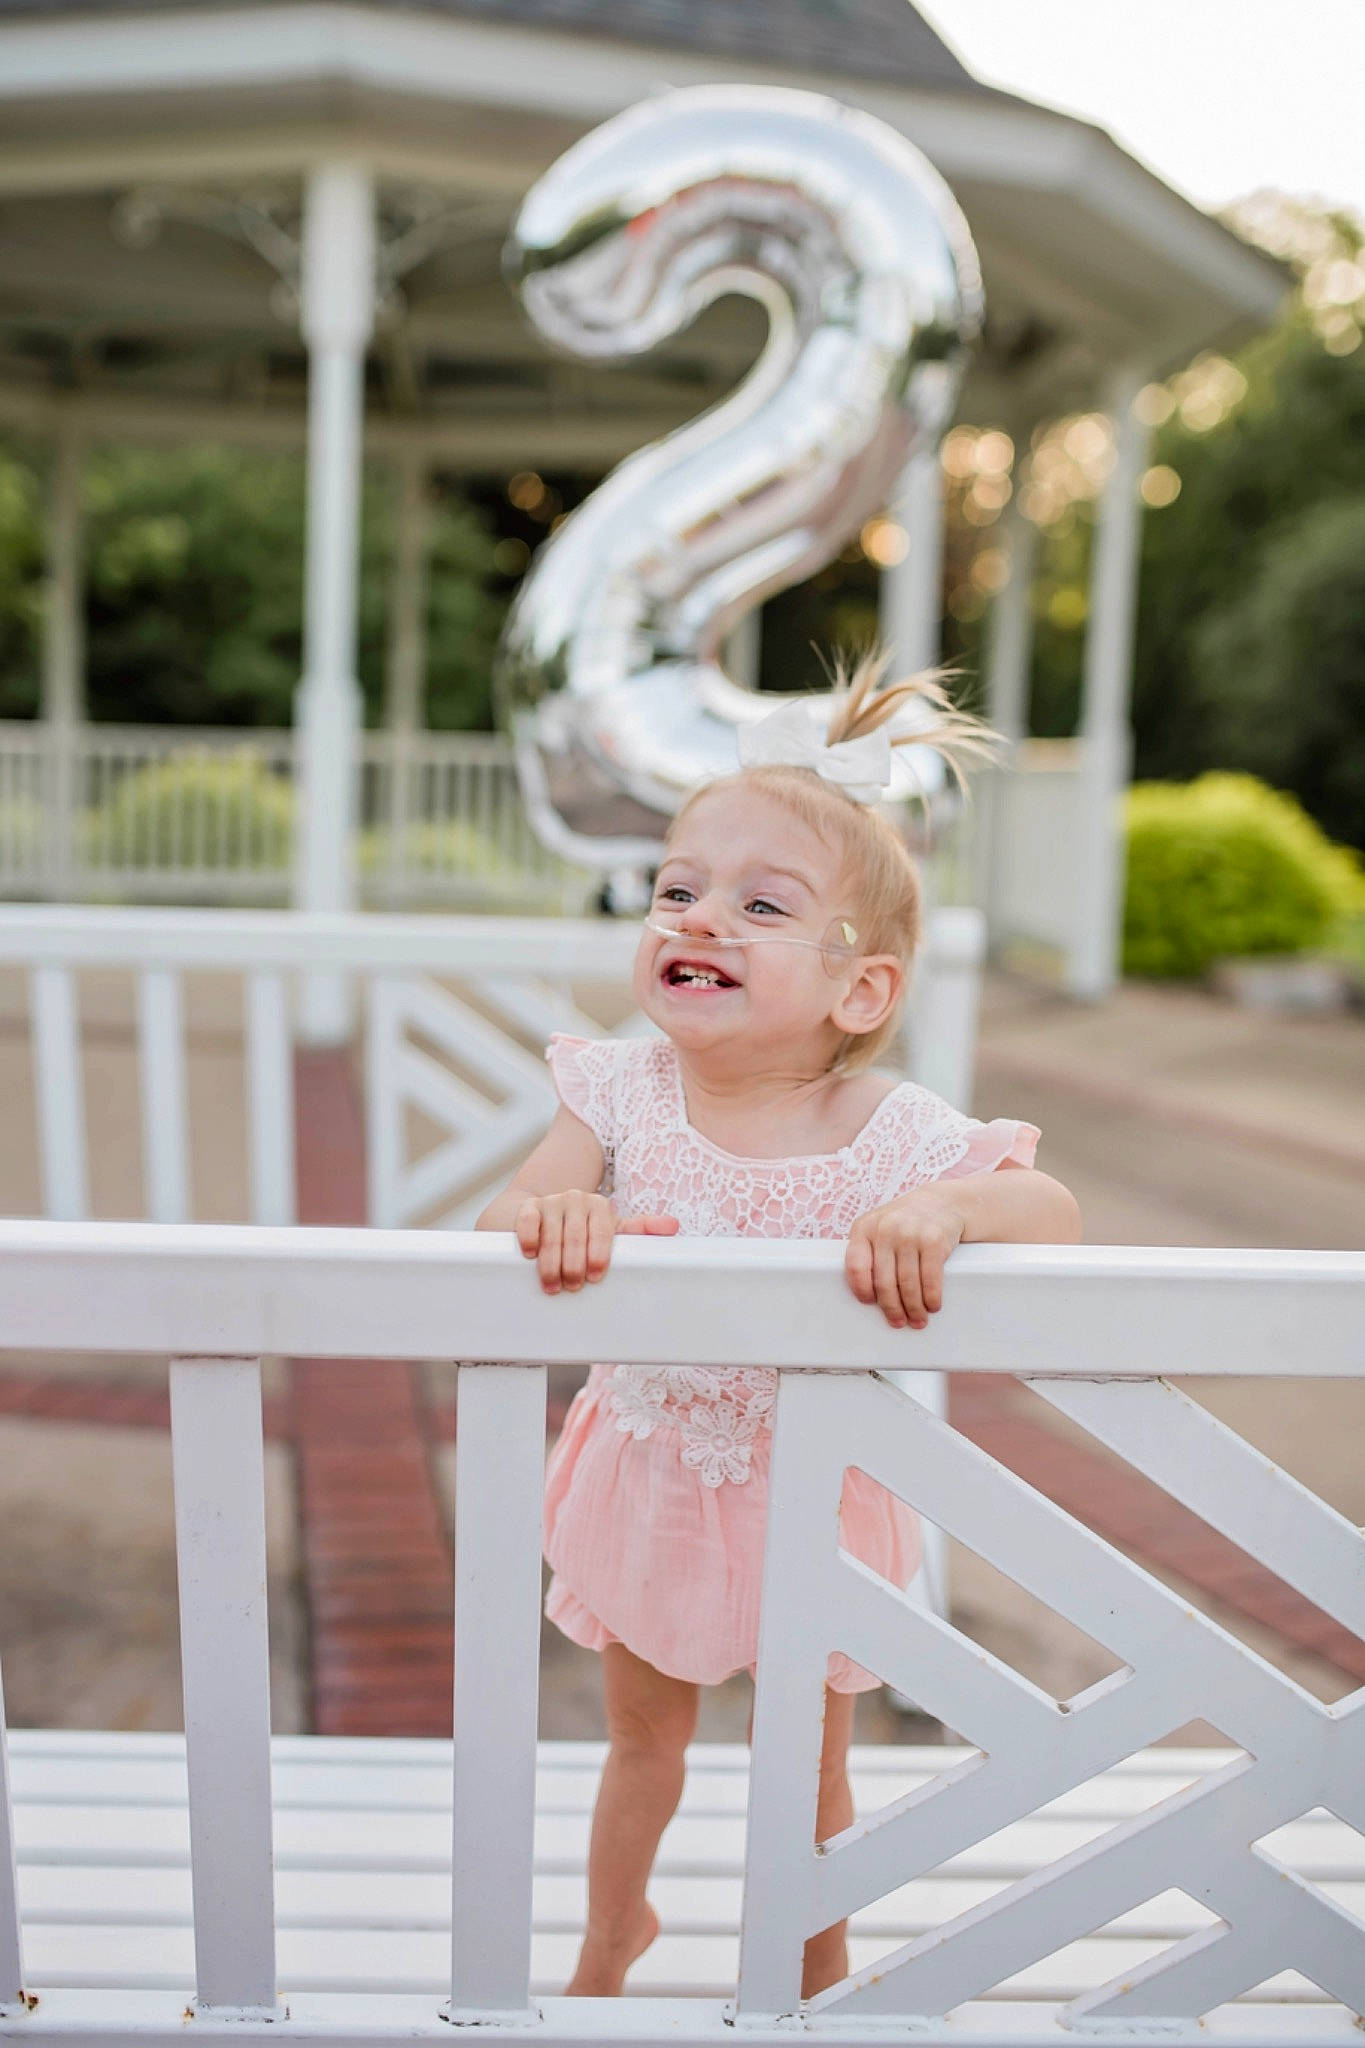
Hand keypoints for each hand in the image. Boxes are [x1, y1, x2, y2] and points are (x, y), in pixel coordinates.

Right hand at [515, 1191, 678, 1292]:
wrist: (543, 1213)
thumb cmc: (582, 1229)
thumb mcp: (610, 1230)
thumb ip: (639, 1230)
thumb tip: (673, 1227)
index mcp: (601, 1207)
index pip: (604, 1231)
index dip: (599, 1255)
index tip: (595, 1277)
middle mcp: (577, 1199)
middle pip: (577, 1236)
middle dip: (574, 1265)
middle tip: (572, 1287)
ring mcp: (552, 1202)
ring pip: (553, 1233)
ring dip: (551, 1262)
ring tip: (552, 1286)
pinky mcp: (528, 1206)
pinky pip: (529, 1221)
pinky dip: (530, 1238)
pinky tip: (530, 1255)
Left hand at [845, 1190, 968, 1329]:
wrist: (941, 1203)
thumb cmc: (904, 1224)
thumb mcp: (879, 1228)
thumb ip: (869, 1253)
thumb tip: (869, 1296)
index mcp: (864, 1228)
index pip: (856, 1266)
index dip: (862, 1290)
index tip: (871, 1304)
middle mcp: (886, 1229)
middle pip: (884, 1282)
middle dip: (892, 1308)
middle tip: (898, 1322)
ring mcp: (910, 1234)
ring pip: (908, 1284)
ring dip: (914, 1308)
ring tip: (918, 1319)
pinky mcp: (934, 1240)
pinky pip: (930, 1279)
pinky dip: (931, 1298)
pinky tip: (932, 1306)